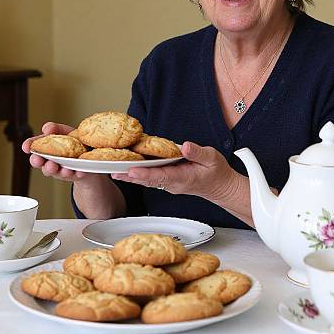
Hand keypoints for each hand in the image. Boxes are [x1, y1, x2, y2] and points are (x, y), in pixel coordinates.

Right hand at [21, 122, 94, 182]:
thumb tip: (47, 128)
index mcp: (48, 149)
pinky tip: (79, 172)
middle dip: (38, 162)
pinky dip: (77, 173)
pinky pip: (76, 175)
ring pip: (57, 172)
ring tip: (60, 168)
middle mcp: (52, 161)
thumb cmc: (76, 143)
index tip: (26, 146)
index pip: (35, 146)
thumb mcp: (66, 132)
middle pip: (41, 163)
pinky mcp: (76, 175)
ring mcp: (63, 170)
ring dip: (58, 170)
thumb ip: (56, 129)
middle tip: (39, 159)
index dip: (29, 146)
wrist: (91, 157)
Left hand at [111, 141, 238, 200]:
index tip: (131, 171)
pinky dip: (138, 174)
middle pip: (148, 180)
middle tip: (112, 171)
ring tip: (113, 171)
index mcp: (183, 178)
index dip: (145, 173)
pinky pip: (151, 179)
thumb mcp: (212, 158)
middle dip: (130, 176)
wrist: (220, 187)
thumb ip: (198, 152)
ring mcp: (169, 184)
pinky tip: (127, 170)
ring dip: (130, 176)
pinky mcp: (167, 181)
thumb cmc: (217, 172)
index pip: (160, 176)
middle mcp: (172, 184)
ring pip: (147, 181)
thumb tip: (185, 146)